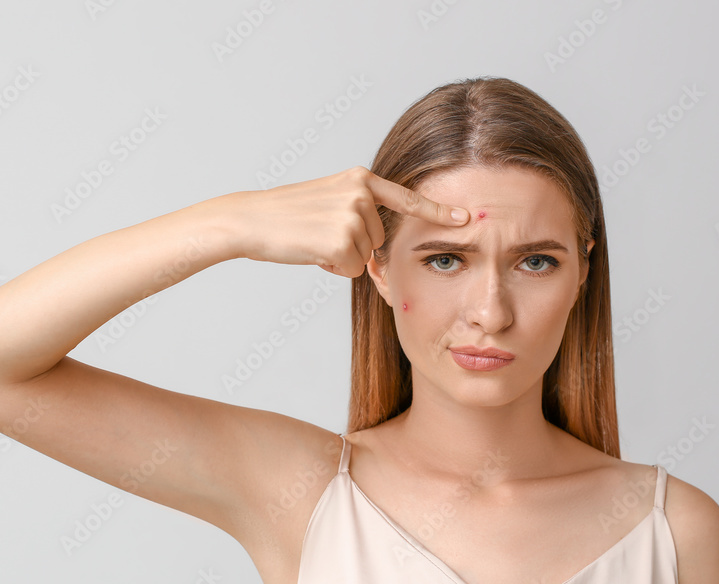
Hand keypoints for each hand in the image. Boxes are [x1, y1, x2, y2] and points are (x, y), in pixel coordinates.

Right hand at [215, 166, 470, 277]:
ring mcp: (352, 215)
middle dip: (355, 246)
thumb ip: (358, 209)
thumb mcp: (328, 198)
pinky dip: (333, 268)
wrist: (251, 220)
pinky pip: (352, 269)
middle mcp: (360, 193)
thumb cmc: (288, 215)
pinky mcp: (342, 239)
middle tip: (320, 234)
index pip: (406, 198)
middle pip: (380, 239)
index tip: (467, 218)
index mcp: (360, 179)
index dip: (438, 212)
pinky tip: (311, 251)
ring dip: (342, 257)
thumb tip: (378, 244)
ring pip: (366, 256)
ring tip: (313, 240)